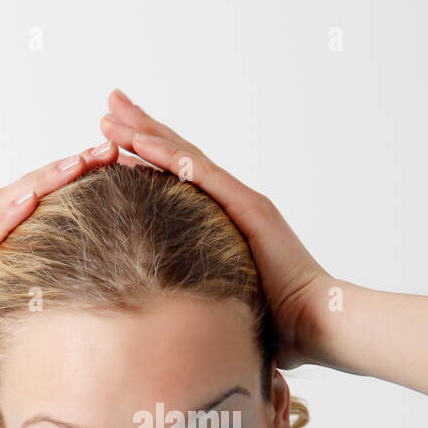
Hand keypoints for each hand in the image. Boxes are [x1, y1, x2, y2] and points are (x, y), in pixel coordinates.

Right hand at [0, 139, 118, 418]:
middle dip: (67, 166)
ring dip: (41, 179)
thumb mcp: (47, 317)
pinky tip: (28, 198)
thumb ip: (71, 294)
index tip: (118, 160)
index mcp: (9, 249)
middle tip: (108, 147)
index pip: (44, 200)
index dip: (77, 177)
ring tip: (77, 161)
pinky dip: (4, 215)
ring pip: (4, 204)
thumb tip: (126, 286)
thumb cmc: (2, 355)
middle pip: (27, 190)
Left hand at [99, 89, 332, 368]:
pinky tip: (138, 140)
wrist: (317, 323)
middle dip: (142, 128)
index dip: (149, 154)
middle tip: (110, 103)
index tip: (116, 138)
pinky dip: (168, 156)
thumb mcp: (227, 297)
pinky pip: (199, 175)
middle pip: (179, 155)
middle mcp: (233, 201)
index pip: (181, 177)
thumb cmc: (280, 324)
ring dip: (146, 132)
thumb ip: (200, 289)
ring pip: (184, 156)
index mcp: (227, 219)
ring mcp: (241, 200)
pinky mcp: (248, 208)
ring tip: (112, 110)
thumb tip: (167, 313)